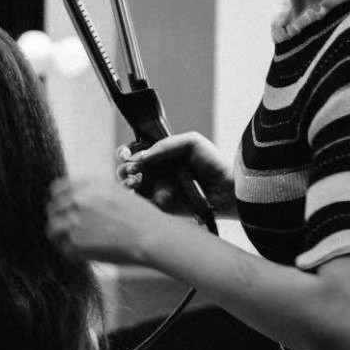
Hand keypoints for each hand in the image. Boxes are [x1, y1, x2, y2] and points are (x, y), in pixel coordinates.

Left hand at [47, 175, 165, 265]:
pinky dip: (69, 249)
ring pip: (52, 228)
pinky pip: (62, 247)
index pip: (57, 189)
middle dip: (58, 216)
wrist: (150, 235)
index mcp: (86, 185)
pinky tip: (82, 250)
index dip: (59, 199)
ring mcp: (74, 222)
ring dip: (59, 234)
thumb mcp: (114, 190)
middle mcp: (77, 200)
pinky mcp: (76, 243)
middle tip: (67, 226)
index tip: (62, 207)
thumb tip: (73, 198)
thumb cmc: (138, 215)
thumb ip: (91, 191)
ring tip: (72, 240)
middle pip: (52, 208)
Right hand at [116, 131, 235, 215]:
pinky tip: (137, 192)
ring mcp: (155, 190)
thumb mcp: (191, 142)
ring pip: (128, 186)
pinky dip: (132, 198)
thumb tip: (142, 156)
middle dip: (124, 168)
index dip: (126, 152)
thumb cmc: (212, 163)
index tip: (128, 154)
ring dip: (126, 182)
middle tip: (132, 169)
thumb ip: (165, 144)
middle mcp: (155, 172)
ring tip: (136, 181)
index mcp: (161, 156)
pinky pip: (139, 204)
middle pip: (127, 169)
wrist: (226, 189)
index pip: (136, 151)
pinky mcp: (158, 207)